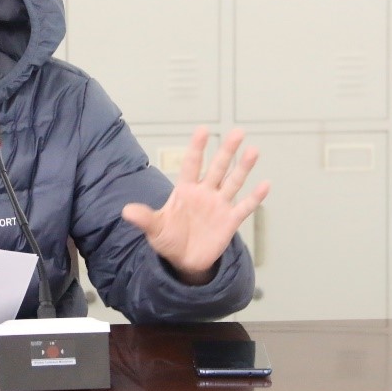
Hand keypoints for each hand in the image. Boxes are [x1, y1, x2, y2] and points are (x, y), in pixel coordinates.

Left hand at [122, 126, 268, 283]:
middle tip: (237, 132)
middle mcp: (204, 193)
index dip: (196, 147)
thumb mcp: (154, 229)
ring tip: (253, 150)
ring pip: (233, 182)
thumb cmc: (168, 239)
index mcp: (185, 190)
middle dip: (227, 150)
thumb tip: (126, 211)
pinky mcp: (230, 221)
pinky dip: (255, 197)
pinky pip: (244, 207)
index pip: (191, 164)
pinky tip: (265, 184)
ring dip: (243, 167)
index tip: (203, 129)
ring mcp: (219, 205)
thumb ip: (144, 218)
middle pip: (217, 167)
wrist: (184, 261)